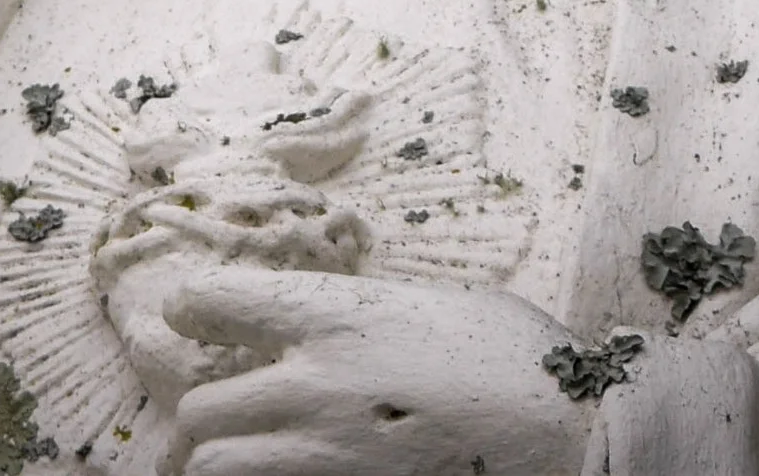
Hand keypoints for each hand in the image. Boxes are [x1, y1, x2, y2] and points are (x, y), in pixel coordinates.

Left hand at [160, 264, 598, 475]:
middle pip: (201, 408)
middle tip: (206, 421)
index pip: (216, 299)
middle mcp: (317, 383)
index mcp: (337, 316)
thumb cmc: (514, 352)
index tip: (188, 313)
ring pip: (216, 467)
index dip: (193, 307)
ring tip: (221, 463)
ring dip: (214, 464)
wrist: (569, 429)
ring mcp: (330, 453)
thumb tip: (333, 322)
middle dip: (197, 418)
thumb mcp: (431, 305)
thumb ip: (367, 314)